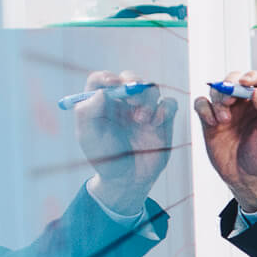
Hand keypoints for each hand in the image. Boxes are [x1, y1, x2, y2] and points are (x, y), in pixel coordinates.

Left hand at [76, 71, 176, 210]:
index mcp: (102, 103)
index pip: (101, 80)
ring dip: (148, 100)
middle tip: (132, 99)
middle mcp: (123, 103)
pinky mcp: (162, 119)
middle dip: (133, 83)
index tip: (112, 84)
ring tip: (142, 121)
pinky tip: (157, 123)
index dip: (106, 77)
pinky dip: (165, 108)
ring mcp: (143, 109)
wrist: (129, 179)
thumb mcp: (89, 137)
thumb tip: (101, 92)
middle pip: (129, 78)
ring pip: (151, 88)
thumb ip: (88, 113)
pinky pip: (169, 103)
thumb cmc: (105, 158)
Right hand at [193, 70, 256, 211]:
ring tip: (224, 120)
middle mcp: (244, 103)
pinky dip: (204, 109)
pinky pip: (201, 103)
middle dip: (229, 86)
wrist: (244, 177)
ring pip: (216, 89)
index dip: (252, 76)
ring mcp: (226, 109)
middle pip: (234, 79)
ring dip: (218, 100)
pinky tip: (213, 123)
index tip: (245, 83)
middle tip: (229, 102)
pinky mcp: (210, 118)